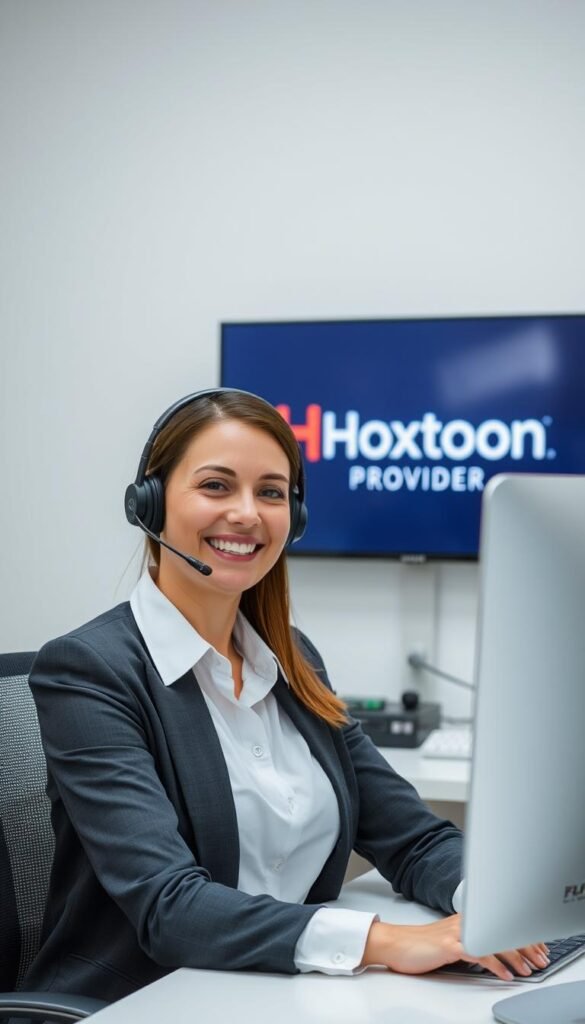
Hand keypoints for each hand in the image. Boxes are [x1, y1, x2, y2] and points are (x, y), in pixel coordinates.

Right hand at [361, 914, 548, 980]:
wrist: (395, 943)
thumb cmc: (421, 944)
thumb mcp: (451, 940)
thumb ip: (471, 940)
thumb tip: (494, 950)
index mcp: (466, 918)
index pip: (500, 921)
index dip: (523, 935)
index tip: (538, 948)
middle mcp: (464, 921)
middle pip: (502, 928)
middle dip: (526, 945)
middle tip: (541, 959)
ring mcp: (457, 932)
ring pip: (494, 940)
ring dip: (516, 957)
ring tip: (529, 969)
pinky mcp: (450, 946)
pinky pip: (479, 954)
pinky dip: (496, 965)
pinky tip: (505, 974)